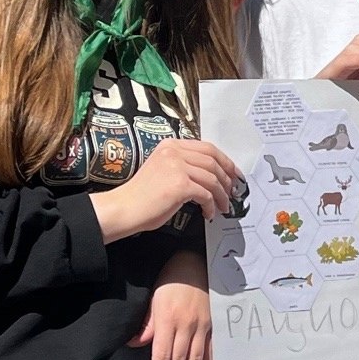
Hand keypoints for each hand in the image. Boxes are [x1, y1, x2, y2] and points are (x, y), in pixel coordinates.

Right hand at [95, 137, 242, 240]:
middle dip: (228, 177)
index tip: (234, 173)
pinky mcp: (180, 185)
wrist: (124, 208)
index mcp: (170, 145)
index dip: (225, 161)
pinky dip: (211, 205)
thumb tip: (210, 176)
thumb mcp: (163, 170)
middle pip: (213, 161)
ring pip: (213, 178)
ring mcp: (177, 167)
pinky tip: (208, 213)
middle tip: (233, 192)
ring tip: (223, 206)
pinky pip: (206, 195)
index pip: (207, 147)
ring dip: (222, 195)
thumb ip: (183, 166)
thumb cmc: (142, 196)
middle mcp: (174, 152)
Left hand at [128, 252, 211, 359]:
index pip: (162, 354)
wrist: (198, 262)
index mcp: (167, 320)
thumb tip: (136, 344)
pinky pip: (210, 352)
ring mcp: (202, 327)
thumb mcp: (153, 298)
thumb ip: (147, 324)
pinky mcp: (213, 327)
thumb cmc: (172, 278)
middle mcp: (186, 326)